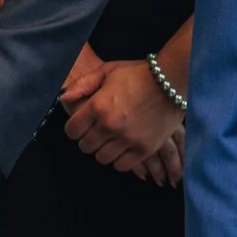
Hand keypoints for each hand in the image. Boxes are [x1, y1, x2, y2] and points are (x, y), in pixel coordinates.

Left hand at [61, 56, 184, 180]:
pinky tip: (122, 150)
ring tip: (109, 142)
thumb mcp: (107, 71)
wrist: (172, 80)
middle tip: (94, 134)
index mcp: (97, 105)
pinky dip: (119, 160)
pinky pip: (123, 165)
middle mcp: (110, 125)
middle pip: (86, 146)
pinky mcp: (145, 148)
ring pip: (102, 158)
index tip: (80, 128)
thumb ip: (83, 84)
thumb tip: (63, 99)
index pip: (72, 130)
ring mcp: (128, 138)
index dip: (73, 130)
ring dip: (102, 151)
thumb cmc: (138, 73)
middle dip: (87, 140)